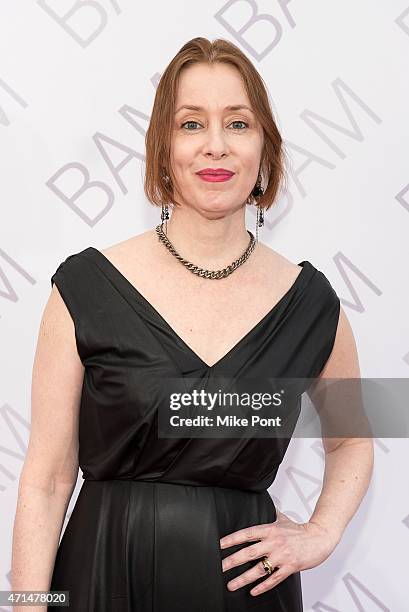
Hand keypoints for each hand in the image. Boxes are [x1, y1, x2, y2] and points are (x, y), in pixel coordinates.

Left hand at [219, 510, 339, 596]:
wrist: (319, 538)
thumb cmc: (301, 530)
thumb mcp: (283, 519)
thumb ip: (271, 514)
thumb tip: (262, 504)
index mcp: (270, 529)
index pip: (247, 534)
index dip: (233, 539)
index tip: (220, 545)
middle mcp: (274, 542)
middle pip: (249, 552)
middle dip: (232, 561)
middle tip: (220, 567)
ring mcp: (282, 556)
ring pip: (259, 569)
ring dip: (243, 578)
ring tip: (232, 584)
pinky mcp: (290, 567)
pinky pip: (273, 579)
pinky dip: (263, 586)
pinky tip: (253, 591)